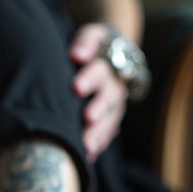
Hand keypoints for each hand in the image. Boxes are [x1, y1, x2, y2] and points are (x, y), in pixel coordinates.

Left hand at [69, 23, 127, 161]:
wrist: (114, 52)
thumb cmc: (93, 45)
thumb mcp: (92, 36)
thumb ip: (85, 42)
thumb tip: (77, 54)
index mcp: (108, 63)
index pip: (100, 68)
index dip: (90, 77)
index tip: (76, 87)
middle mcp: (115, 83)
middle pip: (108, 96)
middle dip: (98, 108)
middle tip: (87, 119)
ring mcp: (116, 101)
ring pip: (110, 117)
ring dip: (100, 131)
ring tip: (87, 145)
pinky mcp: (114, 114)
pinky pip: (110, 129)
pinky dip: (100, 141)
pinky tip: (90, 154)